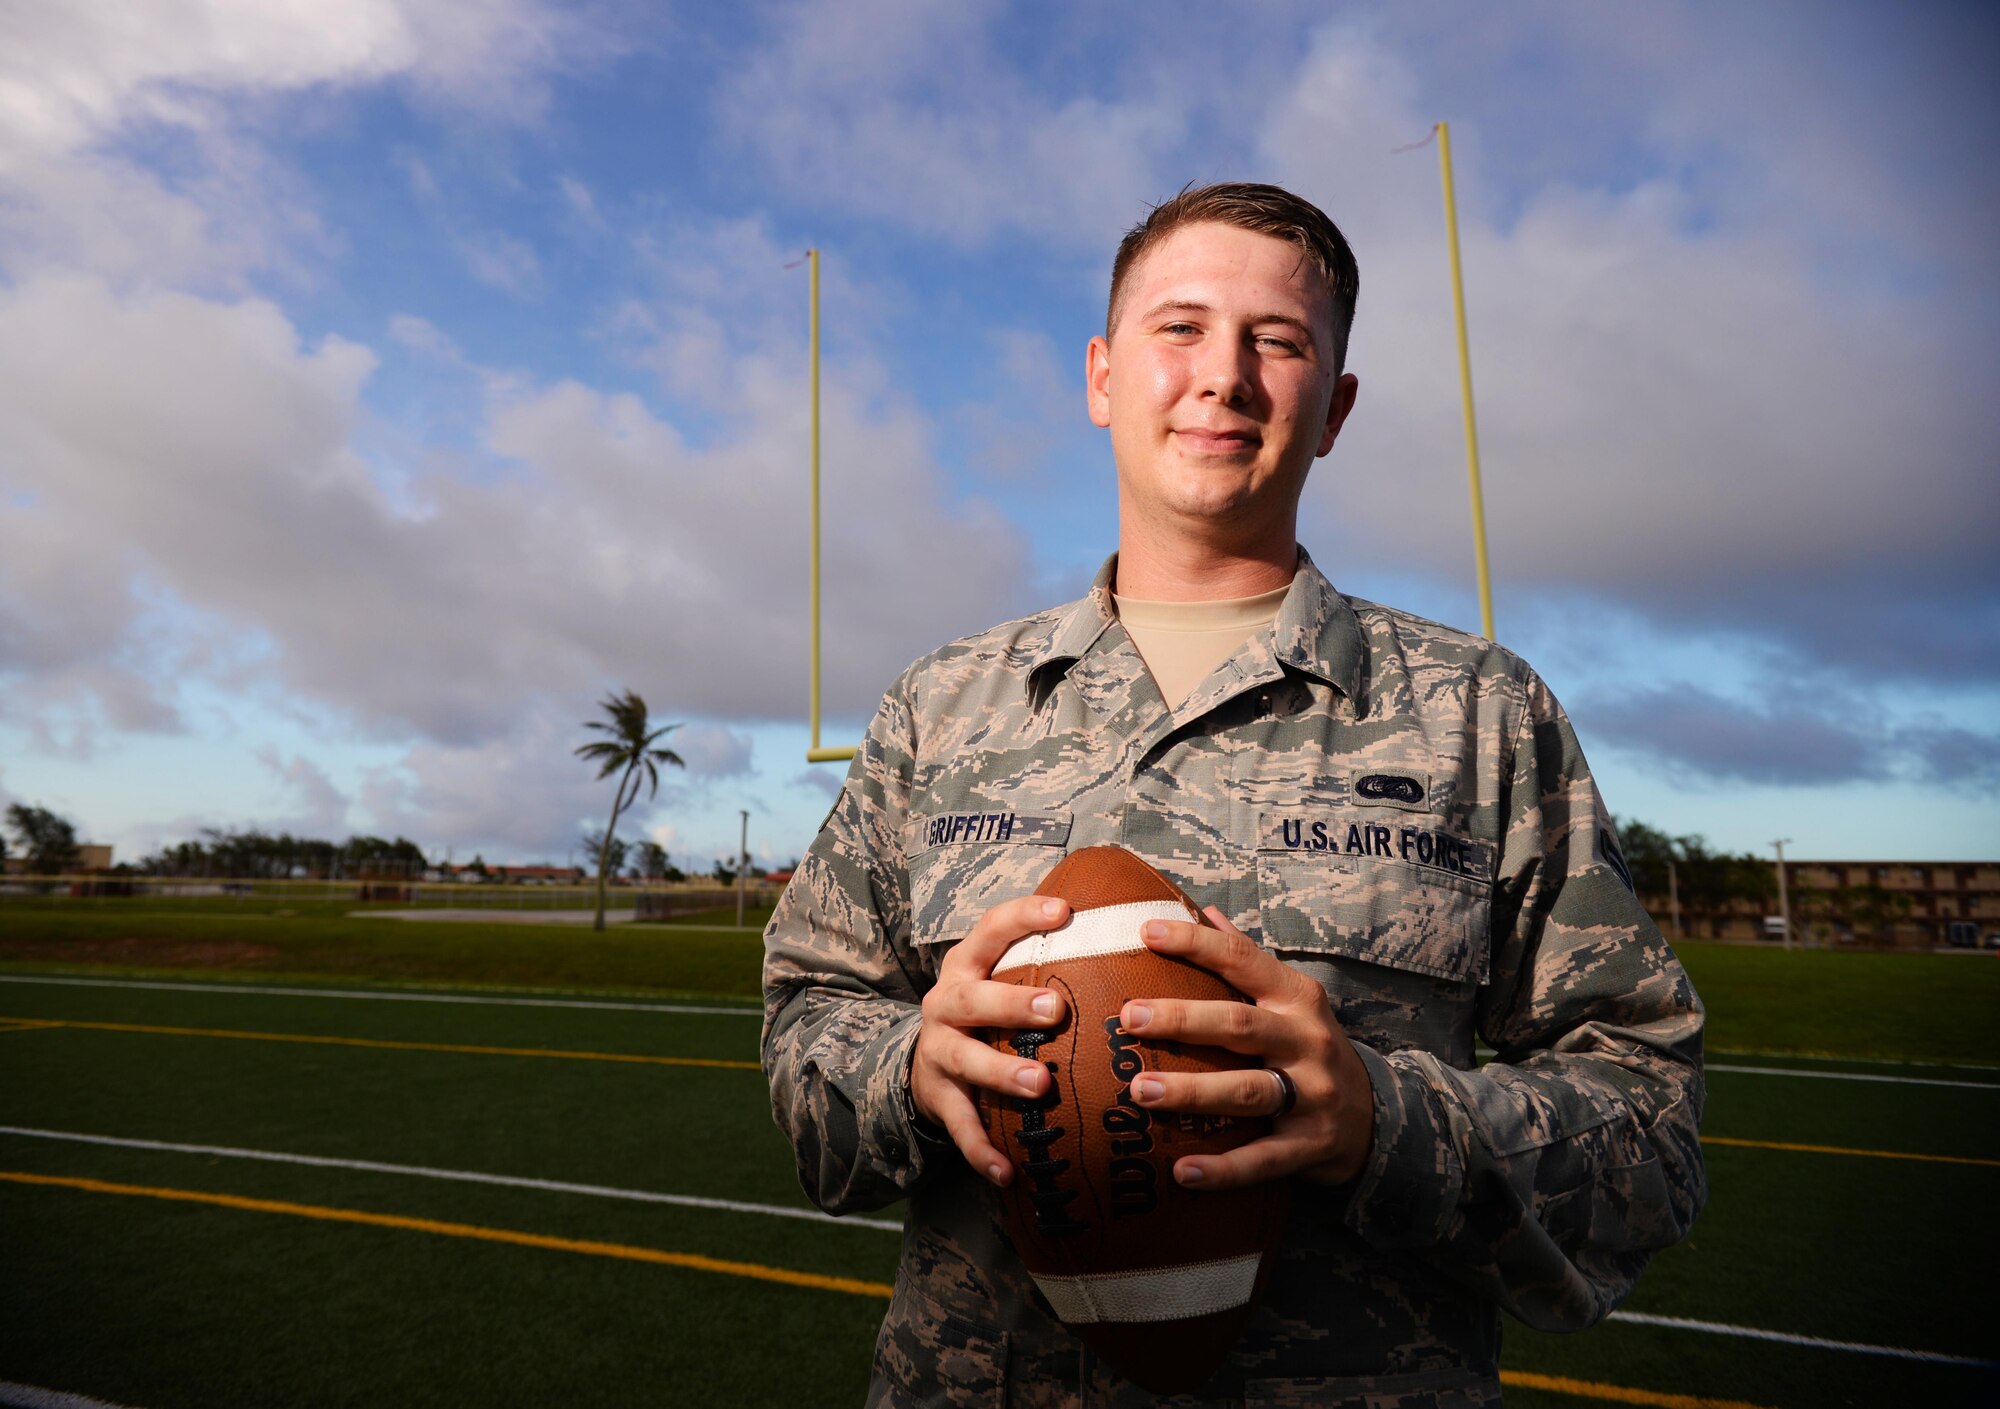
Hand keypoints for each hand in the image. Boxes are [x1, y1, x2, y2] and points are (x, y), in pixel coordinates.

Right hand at [909, 893, 1070, 1186]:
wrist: (927, 1064)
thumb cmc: (990, 1014)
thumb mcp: (1004, 978)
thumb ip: (1052, 960)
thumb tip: (1140, 932)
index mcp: (968, 964)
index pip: (991, 929)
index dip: (1024, 917)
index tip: (1065, 910)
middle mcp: (947, 1003)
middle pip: (970, 997)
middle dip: (1011, 1003)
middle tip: (1057, 1009)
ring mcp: (938, 1052)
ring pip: (964, 1059)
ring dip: (1001, 1072)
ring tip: (1040, 1085)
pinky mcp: (937, 1098)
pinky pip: (960, 1127)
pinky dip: (982, 1150)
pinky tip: (1009, 1171)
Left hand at [1120, 906, 1375, 1189]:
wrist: (1377, 1117)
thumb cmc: (1311, 1048)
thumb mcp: (1292, 999)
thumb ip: (1248, 959)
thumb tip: (1203, 911)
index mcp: (1296, 998)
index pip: (1243, 960)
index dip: (1195, 944)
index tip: (1145, 933)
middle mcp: (1307, 1041)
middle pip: (1239, 1025)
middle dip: (1182, 1019)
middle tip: (1128, 1018)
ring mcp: (1312, 1096)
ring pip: (1247, 1091)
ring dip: (1192, 1092)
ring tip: (1140, 1091)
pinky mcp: (1311, 1147)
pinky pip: (1263, 1160)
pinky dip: (1223, 1169)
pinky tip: (1182, 1173)